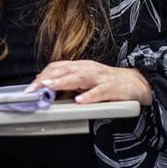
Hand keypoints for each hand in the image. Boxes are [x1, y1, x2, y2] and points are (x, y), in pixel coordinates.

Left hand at [27, 60, 152, 105]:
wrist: (136, 82)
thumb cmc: (108, 82)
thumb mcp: (86, 79)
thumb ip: (69, 82)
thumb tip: (47, 88)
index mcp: (80, 66)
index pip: (57, 67)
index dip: (42, 75)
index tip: (30, 87)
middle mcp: (88, 69)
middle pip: (64, 70)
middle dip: (47, 79)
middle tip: (33, 89)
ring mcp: (100, 77)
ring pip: (79, 77)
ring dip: (62, 82)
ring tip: (50, 87)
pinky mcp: (112, 88)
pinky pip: (99, 91)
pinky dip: (89, 95)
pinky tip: (79, 101)